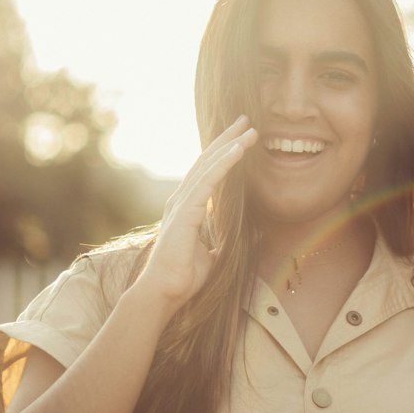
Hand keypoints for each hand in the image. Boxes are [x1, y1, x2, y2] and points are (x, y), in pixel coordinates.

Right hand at [138, 115, 257, 310]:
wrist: (164, 293)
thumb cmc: (184, 277)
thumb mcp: (211, 254)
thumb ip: (221, 241)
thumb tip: (244, 238)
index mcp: (186, 207)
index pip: (207, 171)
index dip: (224, 151)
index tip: (241, 136)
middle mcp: (181, 199)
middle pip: (207, 160)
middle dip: (227, 138)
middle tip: (246, 119)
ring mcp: (180, 204)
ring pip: (208, 166)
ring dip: (229, 145)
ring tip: (249, 129)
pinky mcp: (184, 213)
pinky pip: (207, 182)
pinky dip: (223, 164)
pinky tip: (237, 150)